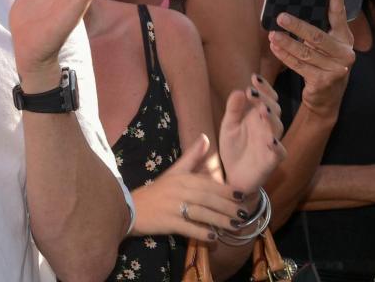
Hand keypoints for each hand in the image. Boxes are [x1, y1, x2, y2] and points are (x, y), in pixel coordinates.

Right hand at [132, 135, 246, 239]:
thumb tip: (205, 137)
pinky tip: (213, 238)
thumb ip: (191, 156)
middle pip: (208, 199)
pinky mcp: (167, 222)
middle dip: (227, 207)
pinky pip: (189, 228)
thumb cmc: (156, 191)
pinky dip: (202, 233)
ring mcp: (172, 207)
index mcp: (181, 178)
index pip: (208, 184)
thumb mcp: (174, 172)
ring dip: (220, 221)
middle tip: (244, 215)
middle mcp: (178, 190)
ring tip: (234, 227)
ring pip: (201, 213)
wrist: (131, 207)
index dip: (226, 190)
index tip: (242, 196)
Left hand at [218, 75, 286, 194]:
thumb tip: (239, 90)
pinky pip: (279, 153)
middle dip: (265, 99)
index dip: (263, 88)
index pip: (266, 98)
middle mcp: (267, 128)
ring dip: (271, 118)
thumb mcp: (229, 126)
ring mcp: (271, 144)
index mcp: (257, 117)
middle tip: (252, 92)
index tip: (253, 77)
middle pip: (273, 109)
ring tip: (262, 110)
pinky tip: (271, 141)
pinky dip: (277, 146)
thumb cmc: (234, 148)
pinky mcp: (272, 161)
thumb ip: (234, 109)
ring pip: (278, 128)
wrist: (234, 176)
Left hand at [268, 0, 354, 120]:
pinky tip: (274, 48)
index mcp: (344, 38)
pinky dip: (285, 56)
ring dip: (286, 43)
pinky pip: (299, 66)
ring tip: (271, 34)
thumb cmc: (322, 63)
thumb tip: (290, 10)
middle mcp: (345, 52)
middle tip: (280, 17)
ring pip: (306, 52)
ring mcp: (336, 68)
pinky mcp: (323, 81)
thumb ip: (316, 30)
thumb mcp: (324, 46)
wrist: (326, 97)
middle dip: (297, 26)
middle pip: (318, 36)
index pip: (340, 15)